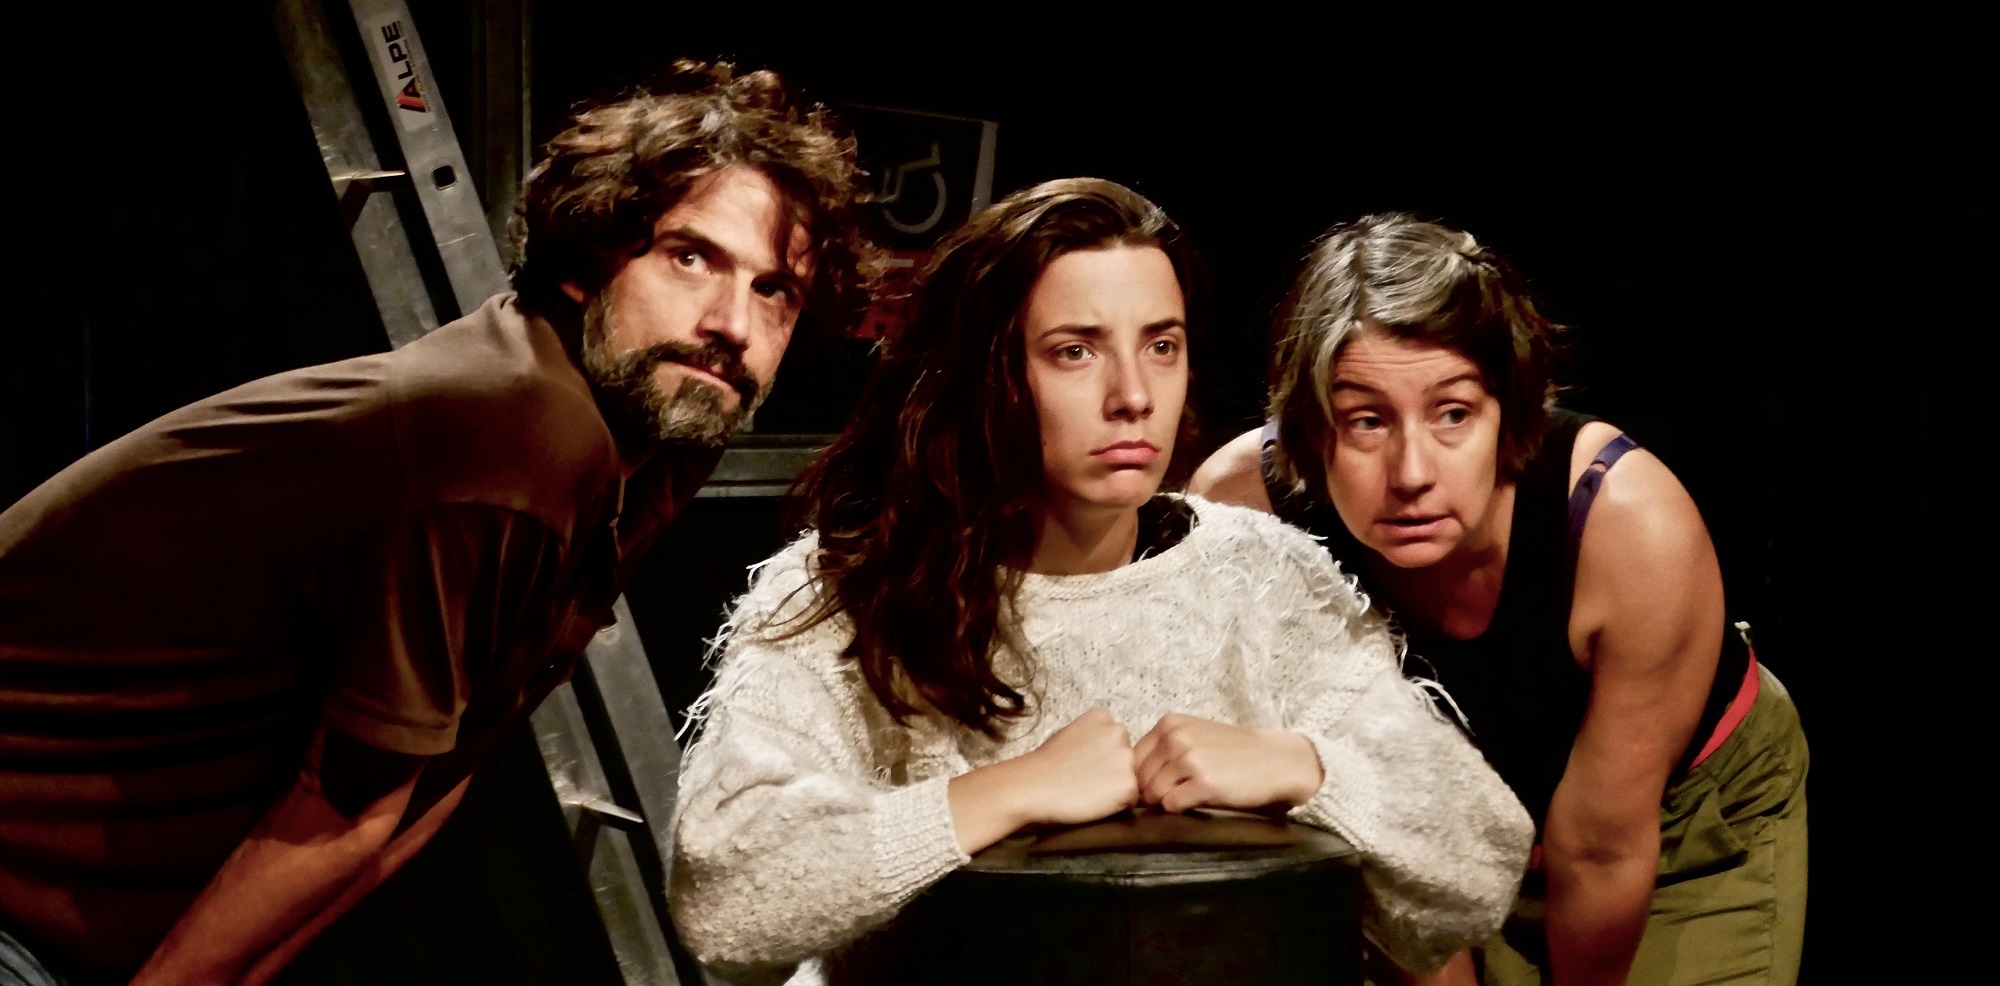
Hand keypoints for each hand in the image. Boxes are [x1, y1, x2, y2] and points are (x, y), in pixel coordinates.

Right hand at [1013, 707, 1141, 826]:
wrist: (1034, 786)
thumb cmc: (1044, 765)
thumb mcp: (1068, 734)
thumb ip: (1092, 737)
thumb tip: (1102, 752)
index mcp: (1103, 717)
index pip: (1116, 741)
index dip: (1102, 757)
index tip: (1083, 763)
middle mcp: (1119, 732)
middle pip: (1128, 757)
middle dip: (1114, 769)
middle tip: (1087, 780)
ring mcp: (1126, 758)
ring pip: (1131, 778)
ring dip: (1116, 787)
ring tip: (1089, 791)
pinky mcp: (1128, 784)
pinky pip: (1131, 799)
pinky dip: (1117, 805)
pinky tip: (1094, 802)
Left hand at [1132, 713, 1323, 812]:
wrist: (1276, 760)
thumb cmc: (1234, 753)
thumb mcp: (1194, 736)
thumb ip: (1163, 749)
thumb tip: (1130, 779)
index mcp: (1169, 724)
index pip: (1133, 759)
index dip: (1141, 778)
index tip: (1157, 785)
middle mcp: (1175, 738)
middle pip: (1140, 779)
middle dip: (1152, 793)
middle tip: (1176, 795)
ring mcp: (1189, 759)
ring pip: (1153, 794)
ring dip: (1167, 801)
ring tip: (1190, 795)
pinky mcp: (1203, 783)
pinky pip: (1172, 805)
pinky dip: (1181, 809)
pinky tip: (1200, 799)